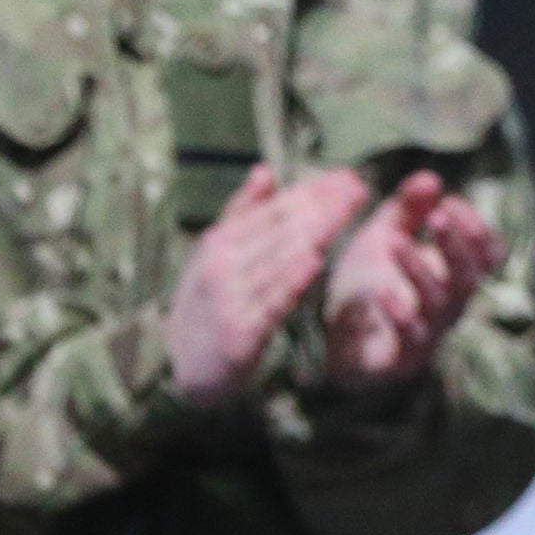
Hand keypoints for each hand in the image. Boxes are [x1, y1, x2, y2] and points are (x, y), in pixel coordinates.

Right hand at [167, 166, 375, 404]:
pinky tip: (316, 261)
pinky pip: (271, 304)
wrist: (174, 365)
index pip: (274, 210)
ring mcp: (230, 299)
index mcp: (218, 242)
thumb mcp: (212, 255)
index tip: (346, 174)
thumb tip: (264, 170)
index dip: (311, 190)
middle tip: (359, 185)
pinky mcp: (239, 335)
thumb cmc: (203, 303)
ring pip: (280, 259)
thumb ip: (240, 213)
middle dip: (323, 204)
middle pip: (281, 229)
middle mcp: (222, 266)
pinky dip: (291, 281)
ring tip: (348, 209)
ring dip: (317, 231)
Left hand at [323, 171, 505, 393]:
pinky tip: (382, 294)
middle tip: (439, 216)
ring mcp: (428, 333)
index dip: (476, 229)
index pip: (488, 255)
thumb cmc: (369, 284)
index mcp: (453, 276)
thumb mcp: (384, 236)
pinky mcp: (400, 358)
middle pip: (468, 277)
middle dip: (455, 244)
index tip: (450, 201)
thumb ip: (408, 209)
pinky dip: (399, 316)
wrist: (335, 340)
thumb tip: (431, 178)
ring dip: (420, 270)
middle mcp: (449, 305)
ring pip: (438, 303)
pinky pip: (409, 339)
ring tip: (395, 242)